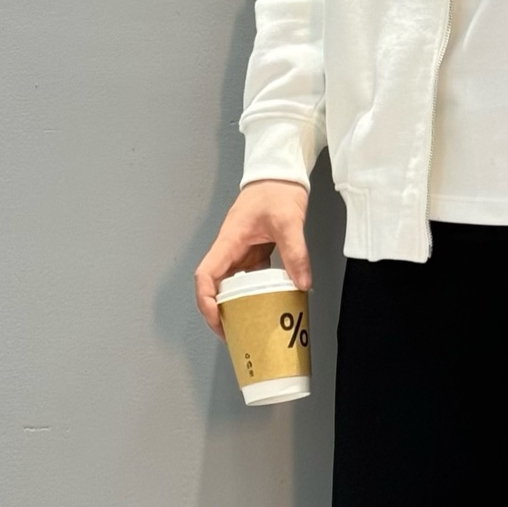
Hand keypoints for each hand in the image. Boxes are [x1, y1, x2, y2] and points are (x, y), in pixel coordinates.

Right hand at [193, 180, 310, 334]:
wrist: (280, 173)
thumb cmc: (276, 189)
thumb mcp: (288, 221)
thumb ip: (295, 253)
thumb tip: (302, 283)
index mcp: (228, 241)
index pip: (206, 277)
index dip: (207, 302)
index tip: (218, 320)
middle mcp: (229, 248)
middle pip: (214, 286)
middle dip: (220, 312)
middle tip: (235, 333)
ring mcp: (240, 250)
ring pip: (231, 284)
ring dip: (236, 305)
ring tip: (250, 325)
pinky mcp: (253, 251)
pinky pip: (249, 277)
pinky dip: (254, 292)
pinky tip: (269, 302)